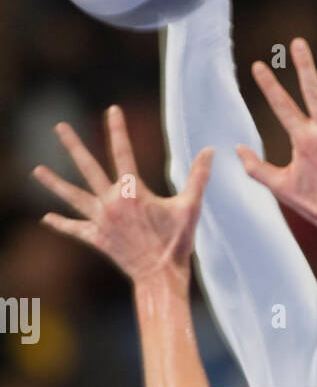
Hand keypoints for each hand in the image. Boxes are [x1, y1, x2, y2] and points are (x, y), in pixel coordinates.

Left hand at [33, 106, 212, 284]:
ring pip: (73, 197)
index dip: (118, 129)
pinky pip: (75, 229)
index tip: (112, 110)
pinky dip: (61, 223)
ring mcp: (101, 221)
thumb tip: (210, 151)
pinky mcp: (97, 239)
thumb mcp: (190, 207)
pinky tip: (47, 217)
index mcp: (133, 191)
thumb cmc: (177, 243)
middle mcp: (112, 202)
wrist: (160, 276)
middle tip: (59, 127)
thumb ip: (198, 177)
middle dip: (73, 146)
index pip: (123, 151)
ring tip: (37, 170)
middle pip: (88, 167)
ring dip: (54, 182)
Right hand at [237, 40, 316, 231]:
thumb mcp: (280, 187)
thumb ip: (256, 168)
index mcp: (304, 141)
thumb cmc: (314, 204)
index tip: (259, 64)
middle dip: (304, 65)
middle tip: (297, 42)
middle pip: (314, 91)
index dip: (268, 85)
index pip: (282, 106)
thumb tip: (237, 149)